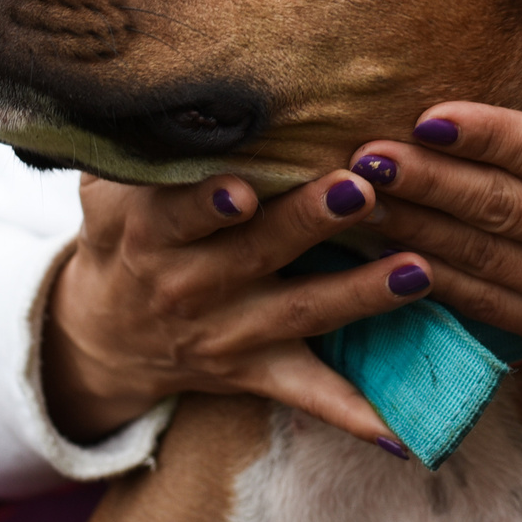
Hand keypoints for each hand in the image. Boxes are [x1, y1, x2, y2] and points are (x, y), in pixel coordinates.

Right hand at [42, 169, 433, 454]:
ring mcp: (230, 334)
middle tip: (361, 190)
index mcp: (152, 235)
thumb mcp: (105, 190)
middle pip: (258, 254)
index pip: (178, 215)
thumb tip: (165, 89)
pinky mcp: (258, 371)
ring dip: (361, 296)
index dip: (209, 203)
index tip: (246, 189)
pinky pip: (311, 395)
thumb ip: (134, 146)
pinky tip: (408, 432)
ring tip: (418, 271)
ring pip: (303, 315)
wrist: (104, 334)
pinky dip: (358, 414)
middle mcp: (193, 287)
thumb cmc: (122, 232)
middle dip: (311, 222)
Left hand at [349, 19, 521, 427]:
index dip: (483, 135)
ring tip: (358, 199)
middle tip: (366, 156)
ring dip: (413, 229)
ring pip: (481, 259)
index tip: (426, 115)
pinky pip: (485, 304)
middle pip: (502, 208)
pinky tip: (389, 254)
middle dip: (428, 181)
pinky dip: (433, 279)